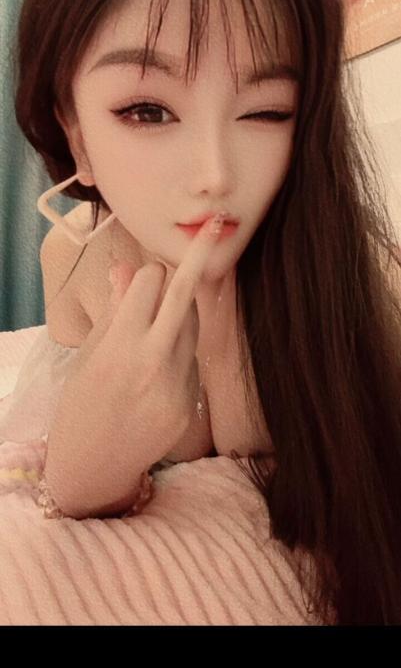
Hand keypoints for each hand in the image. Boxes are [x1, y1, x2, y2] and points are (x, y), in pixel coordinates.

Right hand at [68, 212, 226, 450]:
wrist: (94, 467)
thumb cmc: (80, 405)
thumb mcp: (89, 355)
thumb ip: (115, 310)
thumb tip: (127, 268)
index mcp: (120, 345)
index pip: (148, 282)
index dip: (144, 274)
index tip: (140, 277)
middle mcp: (154, 362)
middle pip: (184, 294)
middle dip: (191, 264)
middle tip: (211, 229)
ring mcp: (178, 384)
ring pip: (193, 324)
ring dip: (181, 311)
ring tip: (158, 322)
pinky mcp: (191, 402)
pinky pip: (192, 358)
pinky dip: (181, 348)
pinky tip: (160, 364)